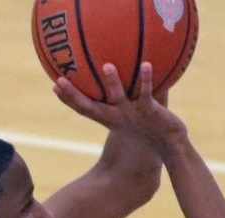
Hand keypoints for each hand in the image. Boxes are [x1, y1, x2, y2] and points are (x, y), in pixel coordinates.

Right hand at [53, 63, 187, 154]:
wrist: (170, 145)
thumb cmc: (149, 129)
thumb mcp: (134, 113)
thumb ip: (128, 95)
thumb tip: (120, 72)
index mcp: (111, 117)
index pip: (85, 108)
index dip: (69, 99)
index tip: (54, 85)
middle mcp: (117, 116)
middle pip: (91, 106)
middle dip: (74, 94)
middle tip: (59, 79)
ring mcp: (133, 113)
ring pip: (119, 96)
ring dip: (112, 82)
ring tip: (106, 66)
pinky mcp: (150, 110)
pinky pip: (147, 93)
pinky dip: (146, 79)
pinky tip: (146, 64)